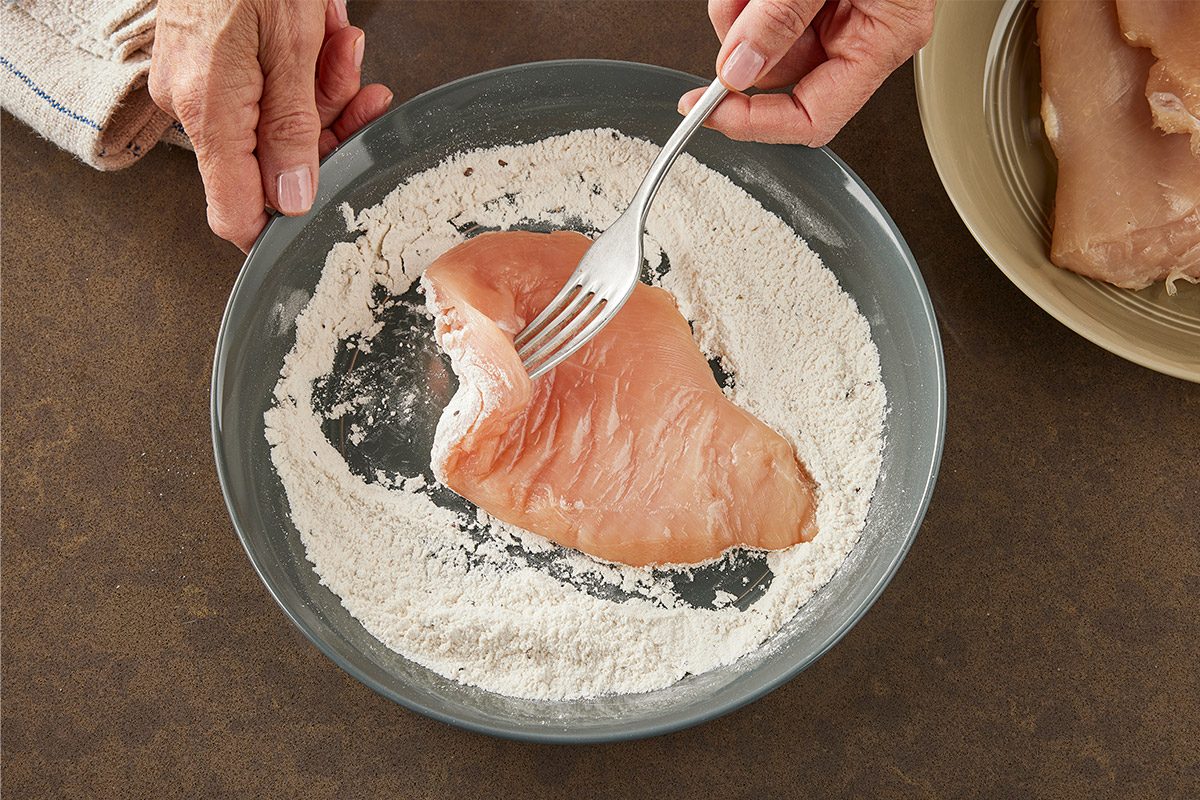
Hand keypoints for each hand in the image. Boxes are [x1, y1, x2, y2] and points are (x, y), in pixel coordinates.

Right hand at [149, 0, 393, 251]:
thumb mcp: (291, 45)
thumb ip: (294, 130)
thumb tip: (294, 199)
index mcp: (211, 112)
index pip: (234, 212)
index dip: (278, 229)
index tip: (319, 225)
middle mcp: (197, 104)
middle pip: (271, 164)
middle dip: (327, 132)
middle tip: (362, 97)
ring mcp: (201, 82)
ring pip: (277, 122)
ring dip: (325, 90)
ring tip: (344, 46)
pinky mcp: (212, 61)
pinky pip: (266, 87)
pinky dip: (303, 69)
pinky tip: (326, 36)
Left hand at [679, 0, 933, 144]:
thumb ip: (781, 16)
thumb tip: (739, 69)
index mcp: (884, 36)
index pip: (815, 116)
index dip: (757, 122)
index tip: (709, 109)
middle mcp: (863, 29)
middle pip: (779, 73)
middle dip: (743, 42)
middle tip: (739, 2)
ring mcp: (836, 8)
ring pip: (762, 39)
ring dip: (739, 9)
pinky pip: (761, 8)